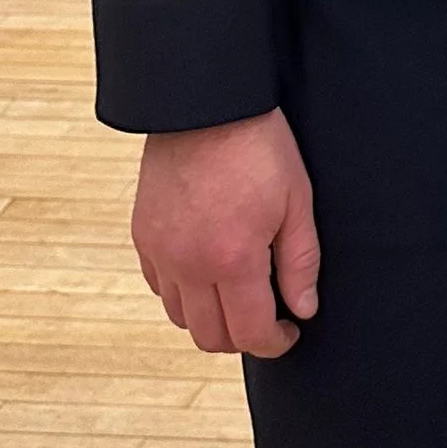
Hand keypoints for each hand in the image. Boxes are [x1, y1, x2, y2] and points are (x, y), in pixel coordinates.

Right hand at [133, 107, 319, 358]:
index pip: (250, 332)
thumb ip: (300, 262)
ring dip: (210, 318)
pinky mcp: (142, 235)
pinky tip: (207, 270)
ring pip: (180, 318)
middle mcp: (188, 264)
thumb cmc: (258, 146)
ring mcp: (159, 251)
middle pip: (210, 337)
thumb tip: (304, 309)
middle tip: (267, 317)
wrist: (205, 103)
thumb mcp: (296, 201)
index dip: (275, 343)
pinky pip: (159, 286)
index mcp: (231, 259)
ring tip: (237, 294)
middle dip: (243, 338)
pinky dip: (182, 292)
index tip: (290, 332)